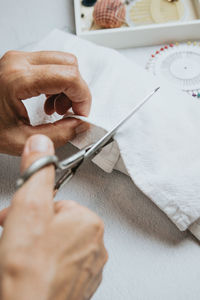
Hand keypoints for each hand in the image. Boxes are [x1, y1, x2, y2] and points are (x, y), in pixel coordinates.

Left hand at [0, 50, 90, 154]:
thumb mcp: (21, 139)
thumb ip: (58, 135)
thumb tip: (80, 126)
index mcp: (17, 79)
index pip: (69, 77)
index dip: (83, 97)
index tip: (82, 114)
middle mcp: (18, 62)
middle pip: (69, 65)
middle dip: (77, 92)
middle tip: (71, 113)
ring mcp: (18, 59)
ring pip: (63, 63)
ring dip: (68, 88)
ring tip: (58, 109)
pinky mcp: (20, 62)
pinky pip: (52, 65)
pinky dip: (58, 84)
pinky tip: (49, 102)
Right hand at [0, 134, 106, 299]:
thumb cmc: (29, 269)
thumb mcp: (29, 208)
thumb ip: (37, 173)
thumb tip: (41, 144)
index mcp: (88, 222)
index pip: (57, 204)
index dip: (32, 211)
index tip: (20, 222)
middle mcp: (95, 244)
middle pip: (57, 225)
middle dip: (34, 229)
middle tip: (18, 243)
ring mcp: (89, 267)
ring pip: (58, 245)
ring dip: (38, 247)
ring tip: (24, 260)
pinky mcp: (80, 286)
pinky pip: (61, 265)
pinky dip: (46, 265)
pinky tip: (34, 272)